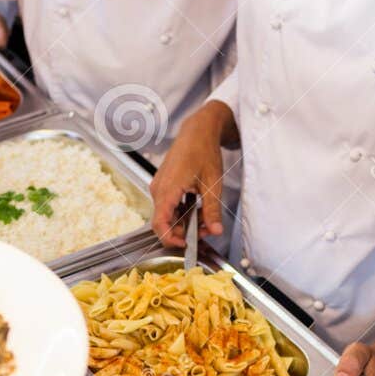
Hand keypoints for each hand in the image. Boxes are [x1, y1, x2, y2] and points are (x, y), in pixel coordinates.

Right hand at [149, 104, 232, 244]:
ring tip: (205, 219)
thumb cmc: (203, 150)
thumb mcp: (212, 184)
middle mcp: (159, 189)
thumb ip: (212, 210)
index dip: (170, 239)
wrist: (198, 131)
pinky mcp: (163, 185)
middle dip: (182, 232)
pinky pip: (167, 205)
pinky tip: (197, 209)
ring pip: (166, 214)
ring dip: (183, 222)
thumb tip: (215, 230)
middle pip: (163, 221)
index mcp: (168, 189)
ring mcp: (159, 186)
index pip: (159, 223)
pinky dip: (181, 212)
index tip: (186, 244)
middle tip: (204, 232)